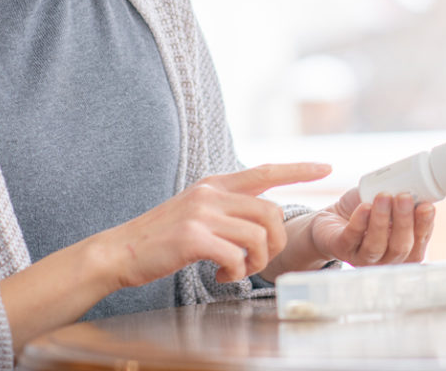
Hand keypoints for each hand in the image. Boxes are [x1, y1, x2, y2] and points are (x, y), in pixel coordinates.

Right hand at [103, 163, 331, 287]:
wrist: (118, 252)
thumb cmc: (161, 238)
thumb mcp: (196, 210)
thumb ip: (226, 206)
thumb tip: (260, 213)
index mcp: (215, 184)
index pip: (266, 171)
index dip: (299, 170)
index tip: (327, 169)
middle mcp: (212, 194)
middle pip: (271, 212)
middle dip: (275, 242)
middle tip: (257, 261)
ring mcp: (202, 214)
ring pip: (258, 235)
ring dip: (255, 261)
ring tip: (236, 270)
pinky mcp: (193, 238)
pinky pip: (236, 255)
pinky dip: (236, 272)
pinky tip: (221, 275)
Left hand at [262, 189, 435, 277]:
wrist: (333, 217)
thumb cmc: (366, 210)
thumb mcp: (389, 203)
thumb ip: (404, 198)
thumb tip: (422, 184)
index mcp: (402, 250)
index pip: (418, 245)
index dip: (425, 227)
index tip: (427, 206)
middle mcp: (385, 258)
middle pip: (400, 248)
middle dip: (404, 221)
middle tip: (404, 196)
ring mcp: (362, 256)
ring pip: (376, 246)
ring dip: (381, 220)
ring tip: (384, 196)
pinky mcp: (341, 248)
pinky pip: (352, 238)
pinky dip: (360, 222)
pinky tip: (364, 207)